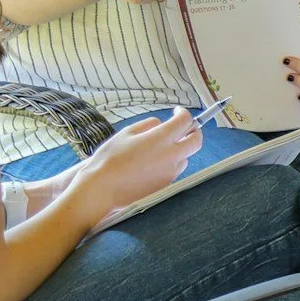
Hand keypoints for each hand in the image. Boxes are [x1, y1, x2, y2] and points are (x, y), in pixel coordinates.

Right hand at [82, 109, 199, 213]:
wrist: (103, 188)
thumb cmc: (110, 159)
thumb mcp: (126, 133)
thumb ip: (148, 125)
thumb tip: (160, 124)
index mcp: (161, 139)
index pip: (185, 121)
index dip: (183, 113)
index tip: (177, 112)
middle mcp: (171, 155)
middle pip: (196, 141)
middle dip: (195, 131)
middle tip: (186, 127)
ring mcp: (170, 172)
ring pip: (186, 157)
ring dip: (180, 149)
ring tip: (161, 149)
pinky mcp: (166, 184)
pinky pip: (175, 170)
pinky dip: (170, 163)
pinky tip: (152, 164)